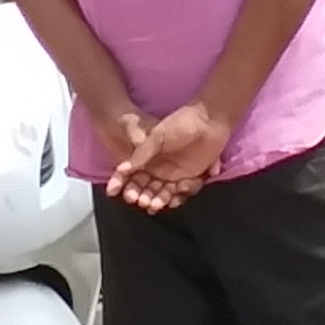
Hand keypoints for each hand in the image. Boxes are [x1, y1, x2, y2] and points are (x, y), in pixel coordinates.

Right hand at [106, 100, 237, 212]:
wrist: (209, 121)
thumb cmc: (180, 124)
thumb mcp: (157, 137)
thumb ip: (141, 154)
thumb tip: (122, 169)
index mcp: (148, 158)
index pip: (132, 174)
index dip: (124, 184)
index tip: (115, 192)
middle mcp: (159, 169)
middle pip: (146, 188)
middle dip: (142, 196)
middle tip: (141, 200)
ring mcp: (174, 175)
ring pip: (162, 193)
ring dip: (157, 200)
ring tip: (155, 203)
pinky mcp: (190, 179)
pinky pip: (180, 194)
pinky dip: (176, 198)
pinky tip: (172, 200)